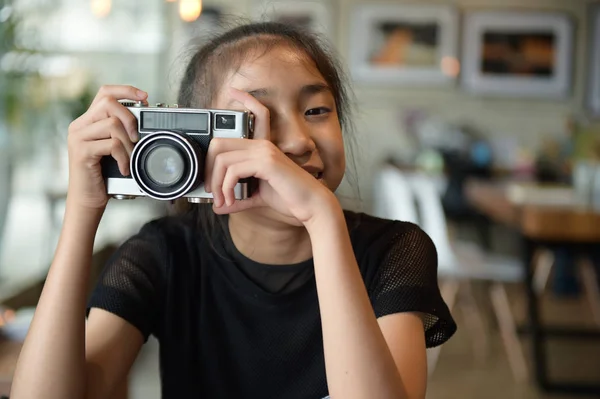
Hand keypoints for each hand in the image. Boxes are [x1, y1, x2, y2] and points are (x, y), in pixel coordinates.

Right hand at [66, 85, 147, 208]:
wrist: (87, 200)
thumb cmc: (104, 176)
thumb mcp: (113, 148)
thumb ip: (120, 131)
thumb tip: (143, 117)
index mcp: (87, 121)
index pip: (105, 92)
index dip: (126, 90)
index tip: (145, 97)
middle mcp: (79, 125)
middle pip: (108, 103)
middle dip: (130, 117)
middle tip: (136, 138)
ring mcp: (78, 137)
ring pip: (112, 124)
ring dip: (128, 144)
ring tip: (129, 159)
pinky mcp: (81, 151)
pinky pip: (112, 144)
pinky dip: (124, 157)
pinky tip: (124, 168)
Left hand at [204, 88, 337, 224]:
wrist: (310, 206)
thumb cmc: (289, 199)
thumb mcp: (257, 197)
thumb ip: (238, 198)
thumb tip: (218, 207)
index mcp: (262, 147)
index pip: (250, 118)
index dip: (240, 105)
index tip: (231, 93)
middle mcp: (262, 144)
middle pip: (220, 143)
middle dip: (209, 169)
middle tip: (211, 191)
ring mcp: (265, 151)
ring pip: (223, 159)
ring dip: (217, 184)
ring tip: (222, 201)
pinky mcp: (267, 162)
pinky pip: (234, 170)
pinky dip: (226, 188)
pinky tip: (230, 201)